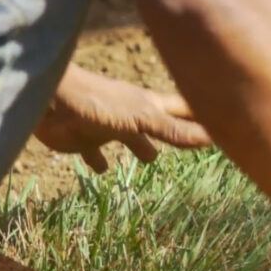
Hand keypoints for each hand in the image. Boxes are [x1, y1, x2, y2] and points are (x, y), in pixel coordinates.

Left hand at [34, 63, 211, 171]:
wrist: (48, 100)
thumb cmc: (98, 104)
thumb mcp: (142, 118)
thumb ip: (173, 130)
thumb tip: (212, 138)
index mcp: (149, 105)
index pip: (183, 110)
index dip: (201, 115)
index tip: (223, 119)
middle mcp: (132, 114)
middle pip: (161, 123)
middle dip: (176, 129)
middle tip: (194, 138)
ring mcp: (108, 127)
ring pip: (130, 138)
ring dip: (140, 146)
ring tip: (150, 159)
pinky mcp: (85, 140)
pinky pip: (95, 153)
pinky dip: (99, 160)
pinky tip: (102, 170)